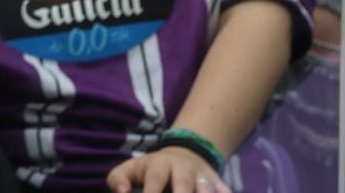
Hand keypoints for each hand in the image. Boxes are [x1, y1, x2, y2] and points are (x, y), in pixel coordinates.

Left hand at [107, 146, 229, 192]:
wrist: (184, 154)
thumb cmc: (151, 169)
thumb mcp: (131, 168)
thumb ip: (119, 179)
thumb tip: (121, 192)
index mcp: (159, 165)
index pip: (155, 180)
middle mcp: (183, 169)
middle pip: (184, 185)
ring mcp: (203, 177)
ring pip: (207, 188)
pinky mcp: (219, 184)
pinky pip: (225, 190)